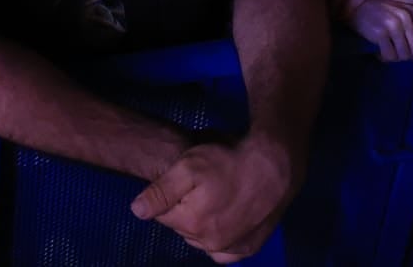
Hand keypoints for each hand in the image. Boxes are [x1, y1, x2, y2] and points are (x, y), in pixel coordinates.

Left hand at [130, 137, 296, 262]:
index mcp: (190, 223)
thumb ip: (160, 191)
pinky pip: (224, 251)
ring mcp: (231, 248)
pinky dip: (219, 240)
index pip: (162, 214)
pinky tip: (224, 221)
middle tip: (202, 185)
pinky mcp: (249, 248)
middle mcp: (209, 243)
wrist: (275, 166)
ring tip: (215, 198)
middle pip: (182, 227)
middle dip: (184, 208)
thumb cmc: (228, 160)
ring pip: (201, 239)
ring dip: (201, 223)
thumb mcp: (188, 166)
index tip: (184, 180)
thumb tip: (137, 212)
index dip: (169, 194)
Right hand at [345, 0, 412, 62]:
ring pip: (404, 56)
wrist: (351, 3)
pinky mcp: (381, 32)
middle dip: (408, 57)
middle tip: (396, 54)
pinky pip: (389, 55)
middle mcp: (406, 18)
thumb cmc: (378, 7)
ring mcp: (394, 25)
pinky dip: (383, 57)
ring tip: (386, 51)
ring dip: (395, 58)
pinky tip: (378, 51)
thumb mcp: (402, 8)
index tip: (410, 53)